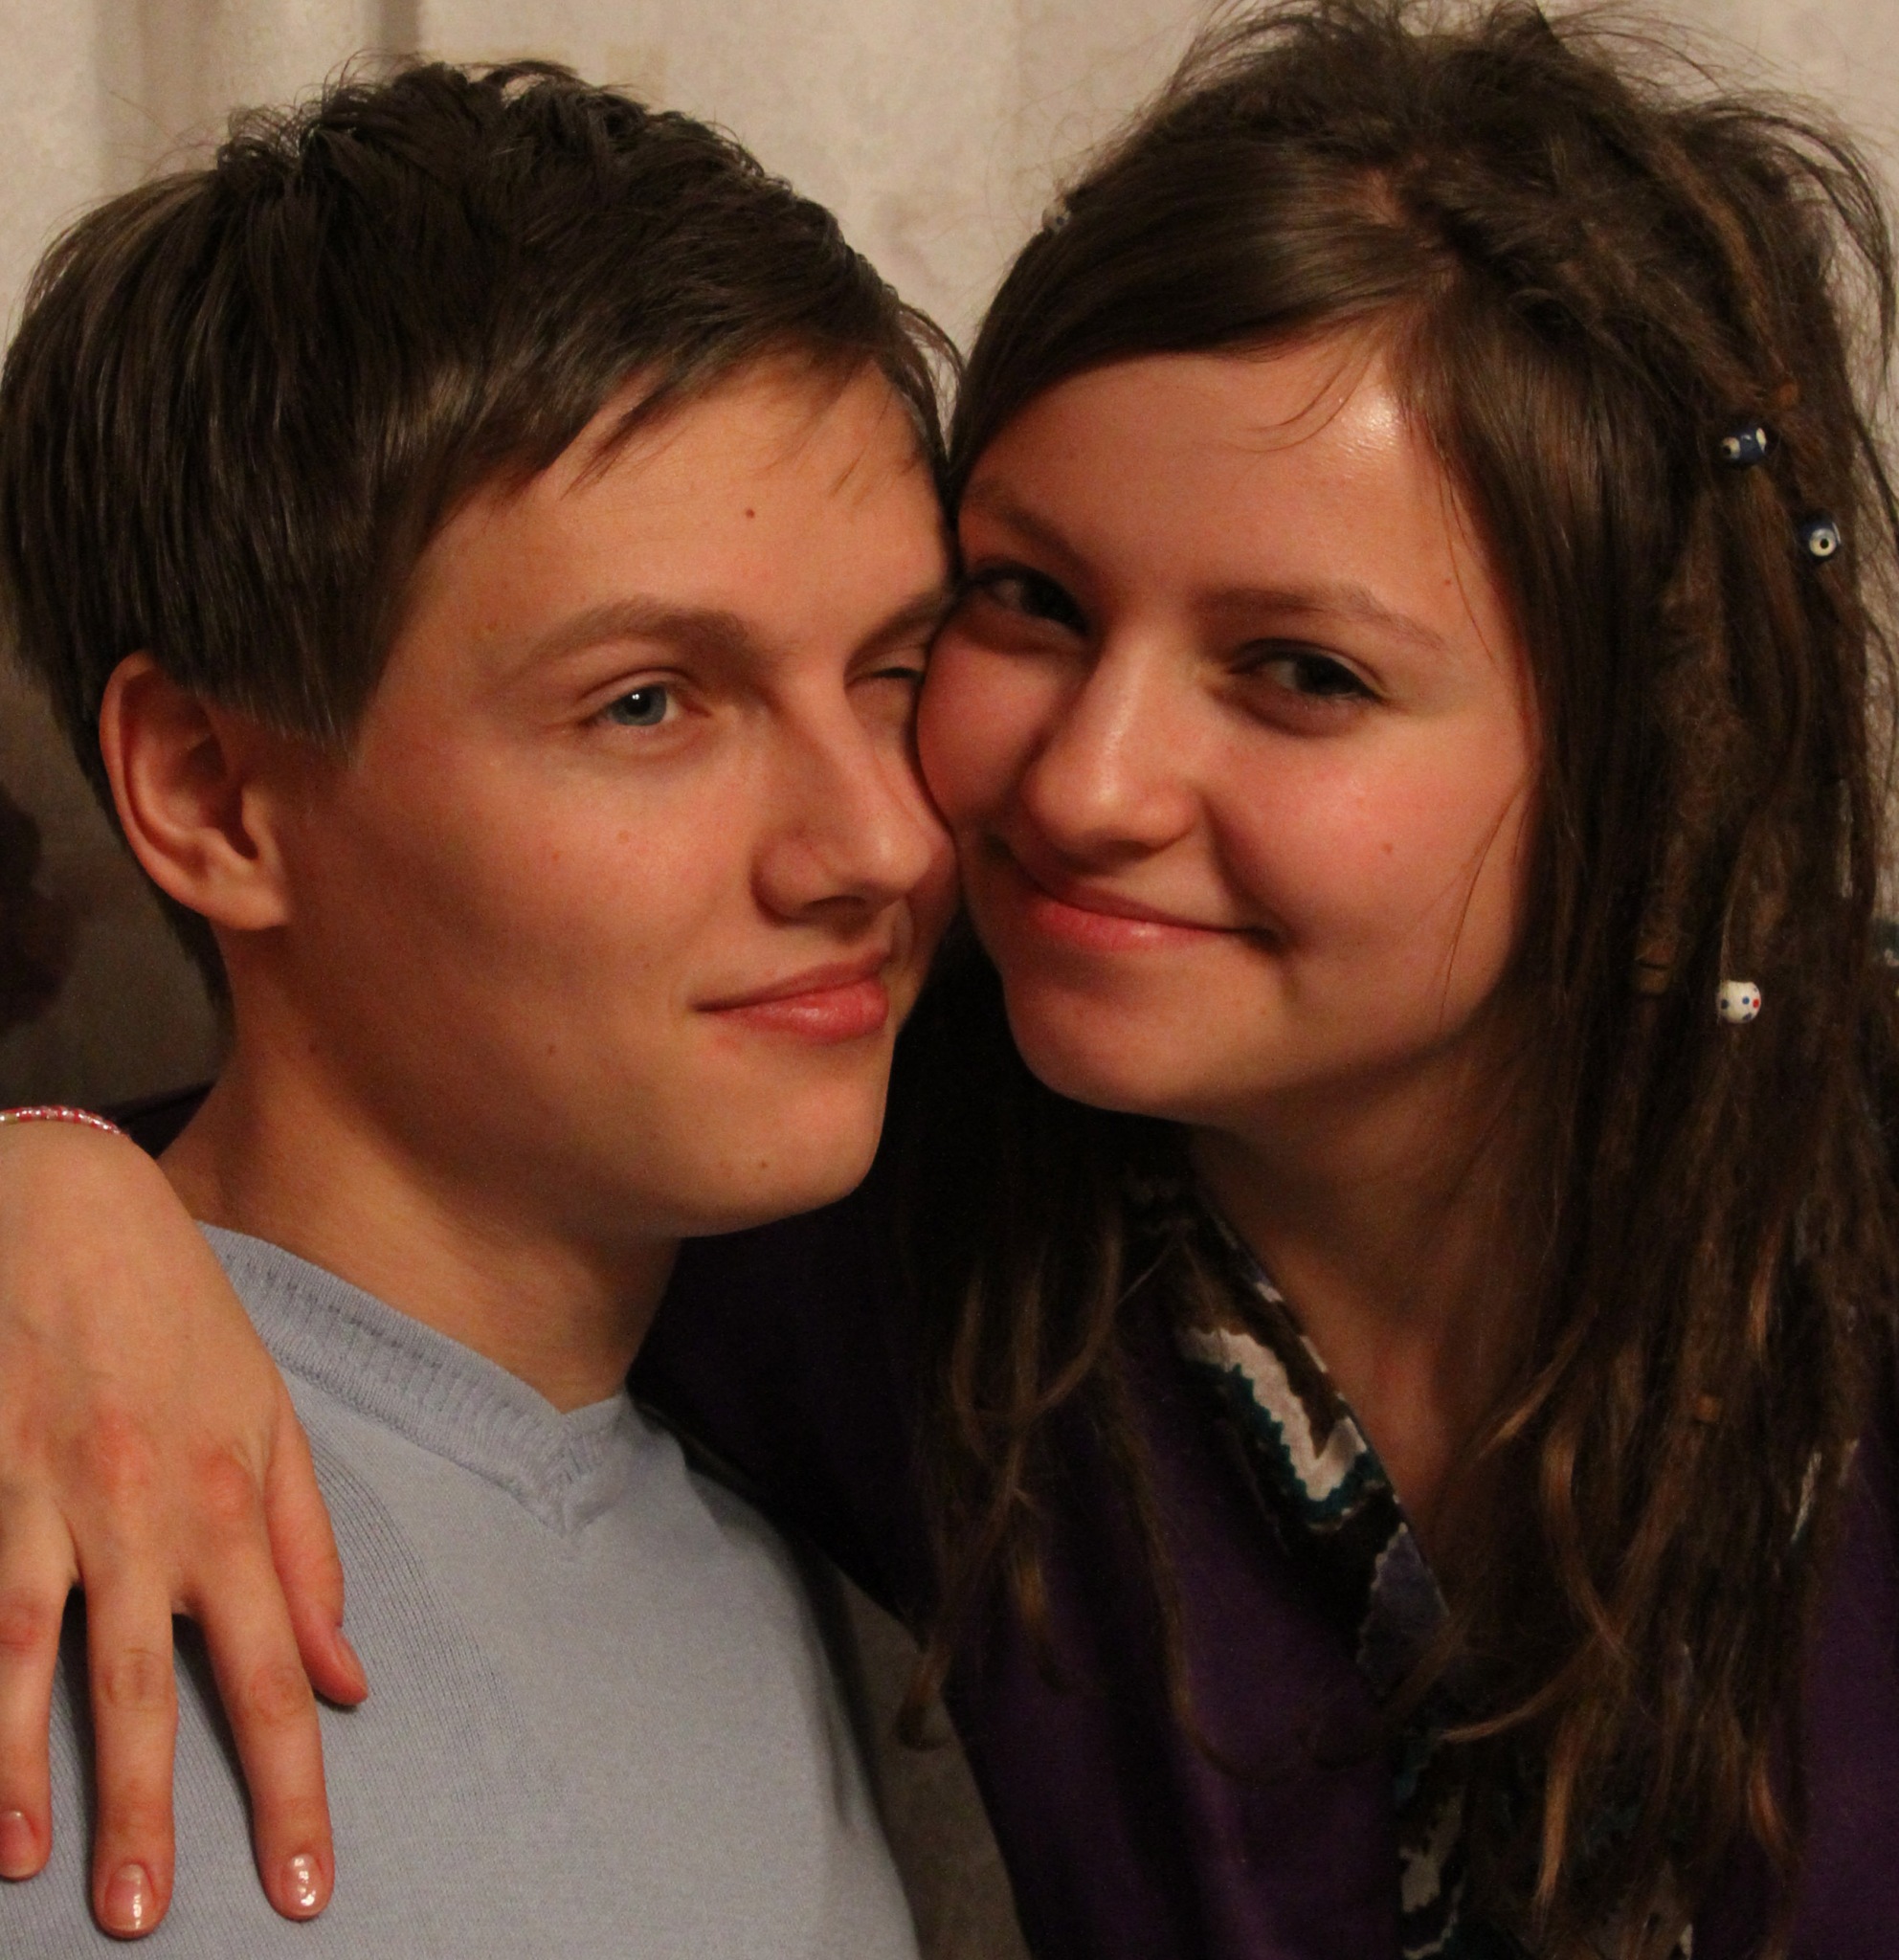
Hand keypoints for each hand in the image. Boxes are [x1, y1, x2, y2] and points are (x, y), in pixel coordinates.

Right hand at [0, 1120, 364, 1933]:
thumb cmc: (183, 1321)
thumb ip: (308, 1553)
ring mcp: (42, 1501)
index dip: (289, 1787)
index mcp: (228, 1505)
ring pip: (30, 1658)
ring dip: (24, 1772)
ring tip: (34, 1869)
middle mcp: (139, 1516)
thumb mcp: (273, 1422)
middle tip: (145, 1920)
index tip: (304, 1886)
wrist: (67, 1211)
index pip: (272, 1674)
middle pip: (146, 1689)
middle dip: (147, 1811)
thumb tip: (346, 1675)